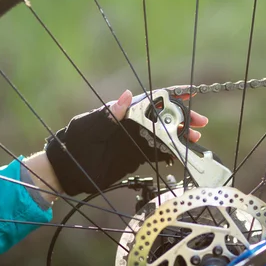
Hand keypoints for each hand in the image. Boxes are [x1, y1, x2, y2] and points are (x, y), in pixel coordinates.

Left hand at [25, 89, 207, 200]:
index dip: (171, 96)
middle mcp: (132, 124)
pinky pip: (157, 152)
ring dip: (180, 136)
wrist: (66, 171)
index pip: (151, 99)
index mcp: (122, 112)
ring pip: (164, 135)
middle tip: (200, 123)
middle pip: (163, 117)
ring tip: (195, 139)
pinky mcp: (136, 156)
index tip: (190, 95)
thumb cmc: (73, 144)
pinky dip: (171, 153)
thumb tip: (126, 95)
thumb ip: (109, 114)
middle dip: (182, 118)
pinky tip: (182, 155)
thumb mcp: (89, 127)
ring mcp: (135, 140)